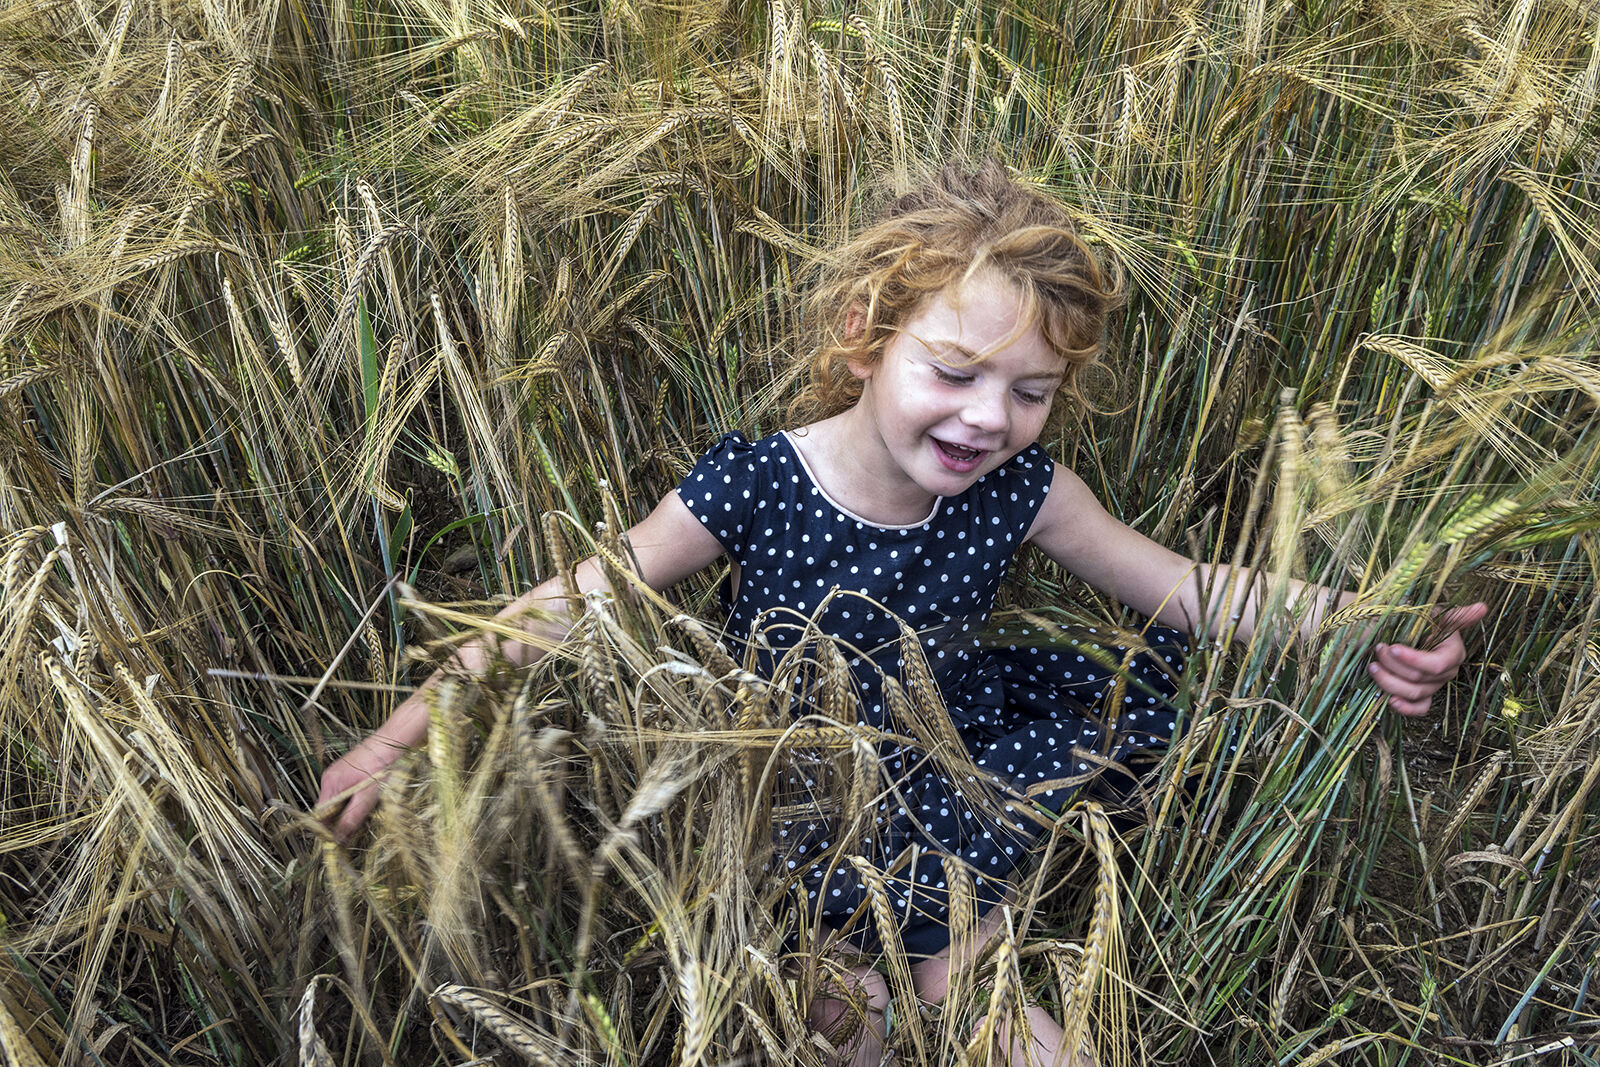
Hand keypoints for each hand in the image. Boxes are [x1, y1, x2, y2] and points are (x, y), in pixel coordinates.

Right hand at [315, 736, 406, 840]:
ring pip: (336, 801)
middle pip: (327, 809)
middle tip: (353, 832)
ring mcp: (337, 774)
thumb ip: (352, 817)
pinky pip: (343, 793)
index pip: (320, 814)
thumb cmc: (381, 766)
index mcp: (331, 784)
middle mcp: (329, 778)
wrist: (392, 743)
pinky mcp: (346, 772)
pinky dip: (351, 802)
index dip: (327, 830)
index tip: (337, 842)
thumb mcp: (368, 796)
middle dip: (338, 822)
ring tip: (363, 816)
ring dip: (346, 812)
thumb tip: (339, 837)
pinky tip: (364, 803)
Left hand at [1368, 602, 1488, 715]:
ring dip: (1390, 682)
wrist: (1397, 630)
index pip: (1437, 664)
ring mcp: (1435, 685)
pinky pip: (1419, 708)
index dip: (1414, 660)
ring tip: (1373, 667)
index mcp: (1453, 651)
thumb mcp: (1432, 612)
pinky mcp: (1423, 695)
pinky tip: (1391, 701)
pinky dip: (1406, 708)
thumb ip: (1456, 615)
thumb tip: (1483, 608)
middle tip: (1378, 649)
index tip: (1392, 647)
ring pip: (1416, 693)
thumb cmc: (1416, 619)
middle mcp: (1447, 670)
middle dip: (1394, 665)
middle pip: (1420, 678)